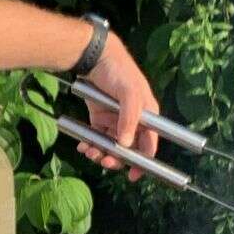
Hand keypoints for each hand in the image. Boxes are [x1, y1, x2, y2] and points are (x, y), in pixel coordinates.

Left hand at [75, 33, 160, 180]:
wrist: (94, 57)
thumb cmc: (118, 72)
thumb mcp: (129, 93)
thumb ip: (129, 119)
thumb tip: (126, 144)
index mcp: (148, 116)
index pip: (149, 145)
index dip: (144, 162)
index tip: (134, 176)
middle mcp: (133, 122)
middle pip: (128, 150)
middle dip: (117, 160)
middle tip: (105, 162)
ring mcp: (116, 121)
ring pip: (111, 147)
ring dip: (101, 154)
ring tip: (90, 152)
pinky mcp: (100, 119)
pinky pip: (97, 139)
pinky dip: (91, 145)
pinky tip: (83, 146)